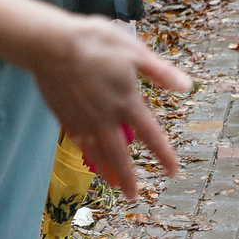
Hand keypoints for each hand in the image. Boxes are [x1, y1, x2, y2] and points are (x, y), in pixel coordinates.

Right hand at [0, 0, 192, 194]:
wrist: (52, 45)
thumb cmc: (96, 43)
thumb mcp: (135, 51)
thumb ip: (161, 72)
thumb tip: (187, 86)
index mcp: (127, 101)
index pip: (150, 135)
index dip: (163, 155)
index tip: (172, 172)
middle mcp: (105, 117)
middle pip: (119, 155)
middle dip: (127, 178)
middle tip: (133, 196)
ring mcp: (83, 120)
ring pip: (96, 154)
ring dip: (106, 172)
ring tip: (113, 186)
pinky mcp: (64, 117)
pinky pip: (79, 143)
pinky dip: (87, 155)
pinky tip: (90, 158)